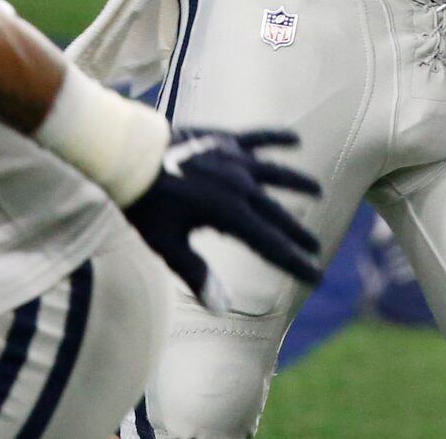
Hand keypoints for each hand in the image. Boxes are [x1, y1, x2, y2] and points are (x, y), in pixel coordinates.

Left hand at [123, 126, 322, 308]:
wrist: (129, 155)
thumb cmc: (145, 203)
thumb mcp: (168, 244)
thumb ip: (196, 274)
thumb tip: (221, 308)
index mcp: (228, 213)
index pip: (269, 244)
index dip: (293, 262)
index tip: (315, 275)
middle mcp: (239, 185)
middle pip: (276, 213)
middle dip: (297, 233)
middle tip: (316, 247)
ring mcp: (233, 159)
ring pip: (274, 172)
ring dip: (296, 182)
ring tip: (317, 190)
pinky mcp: (223, 139)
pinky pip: (257, 137)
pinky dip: (277, 137)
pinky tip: (295, 138)